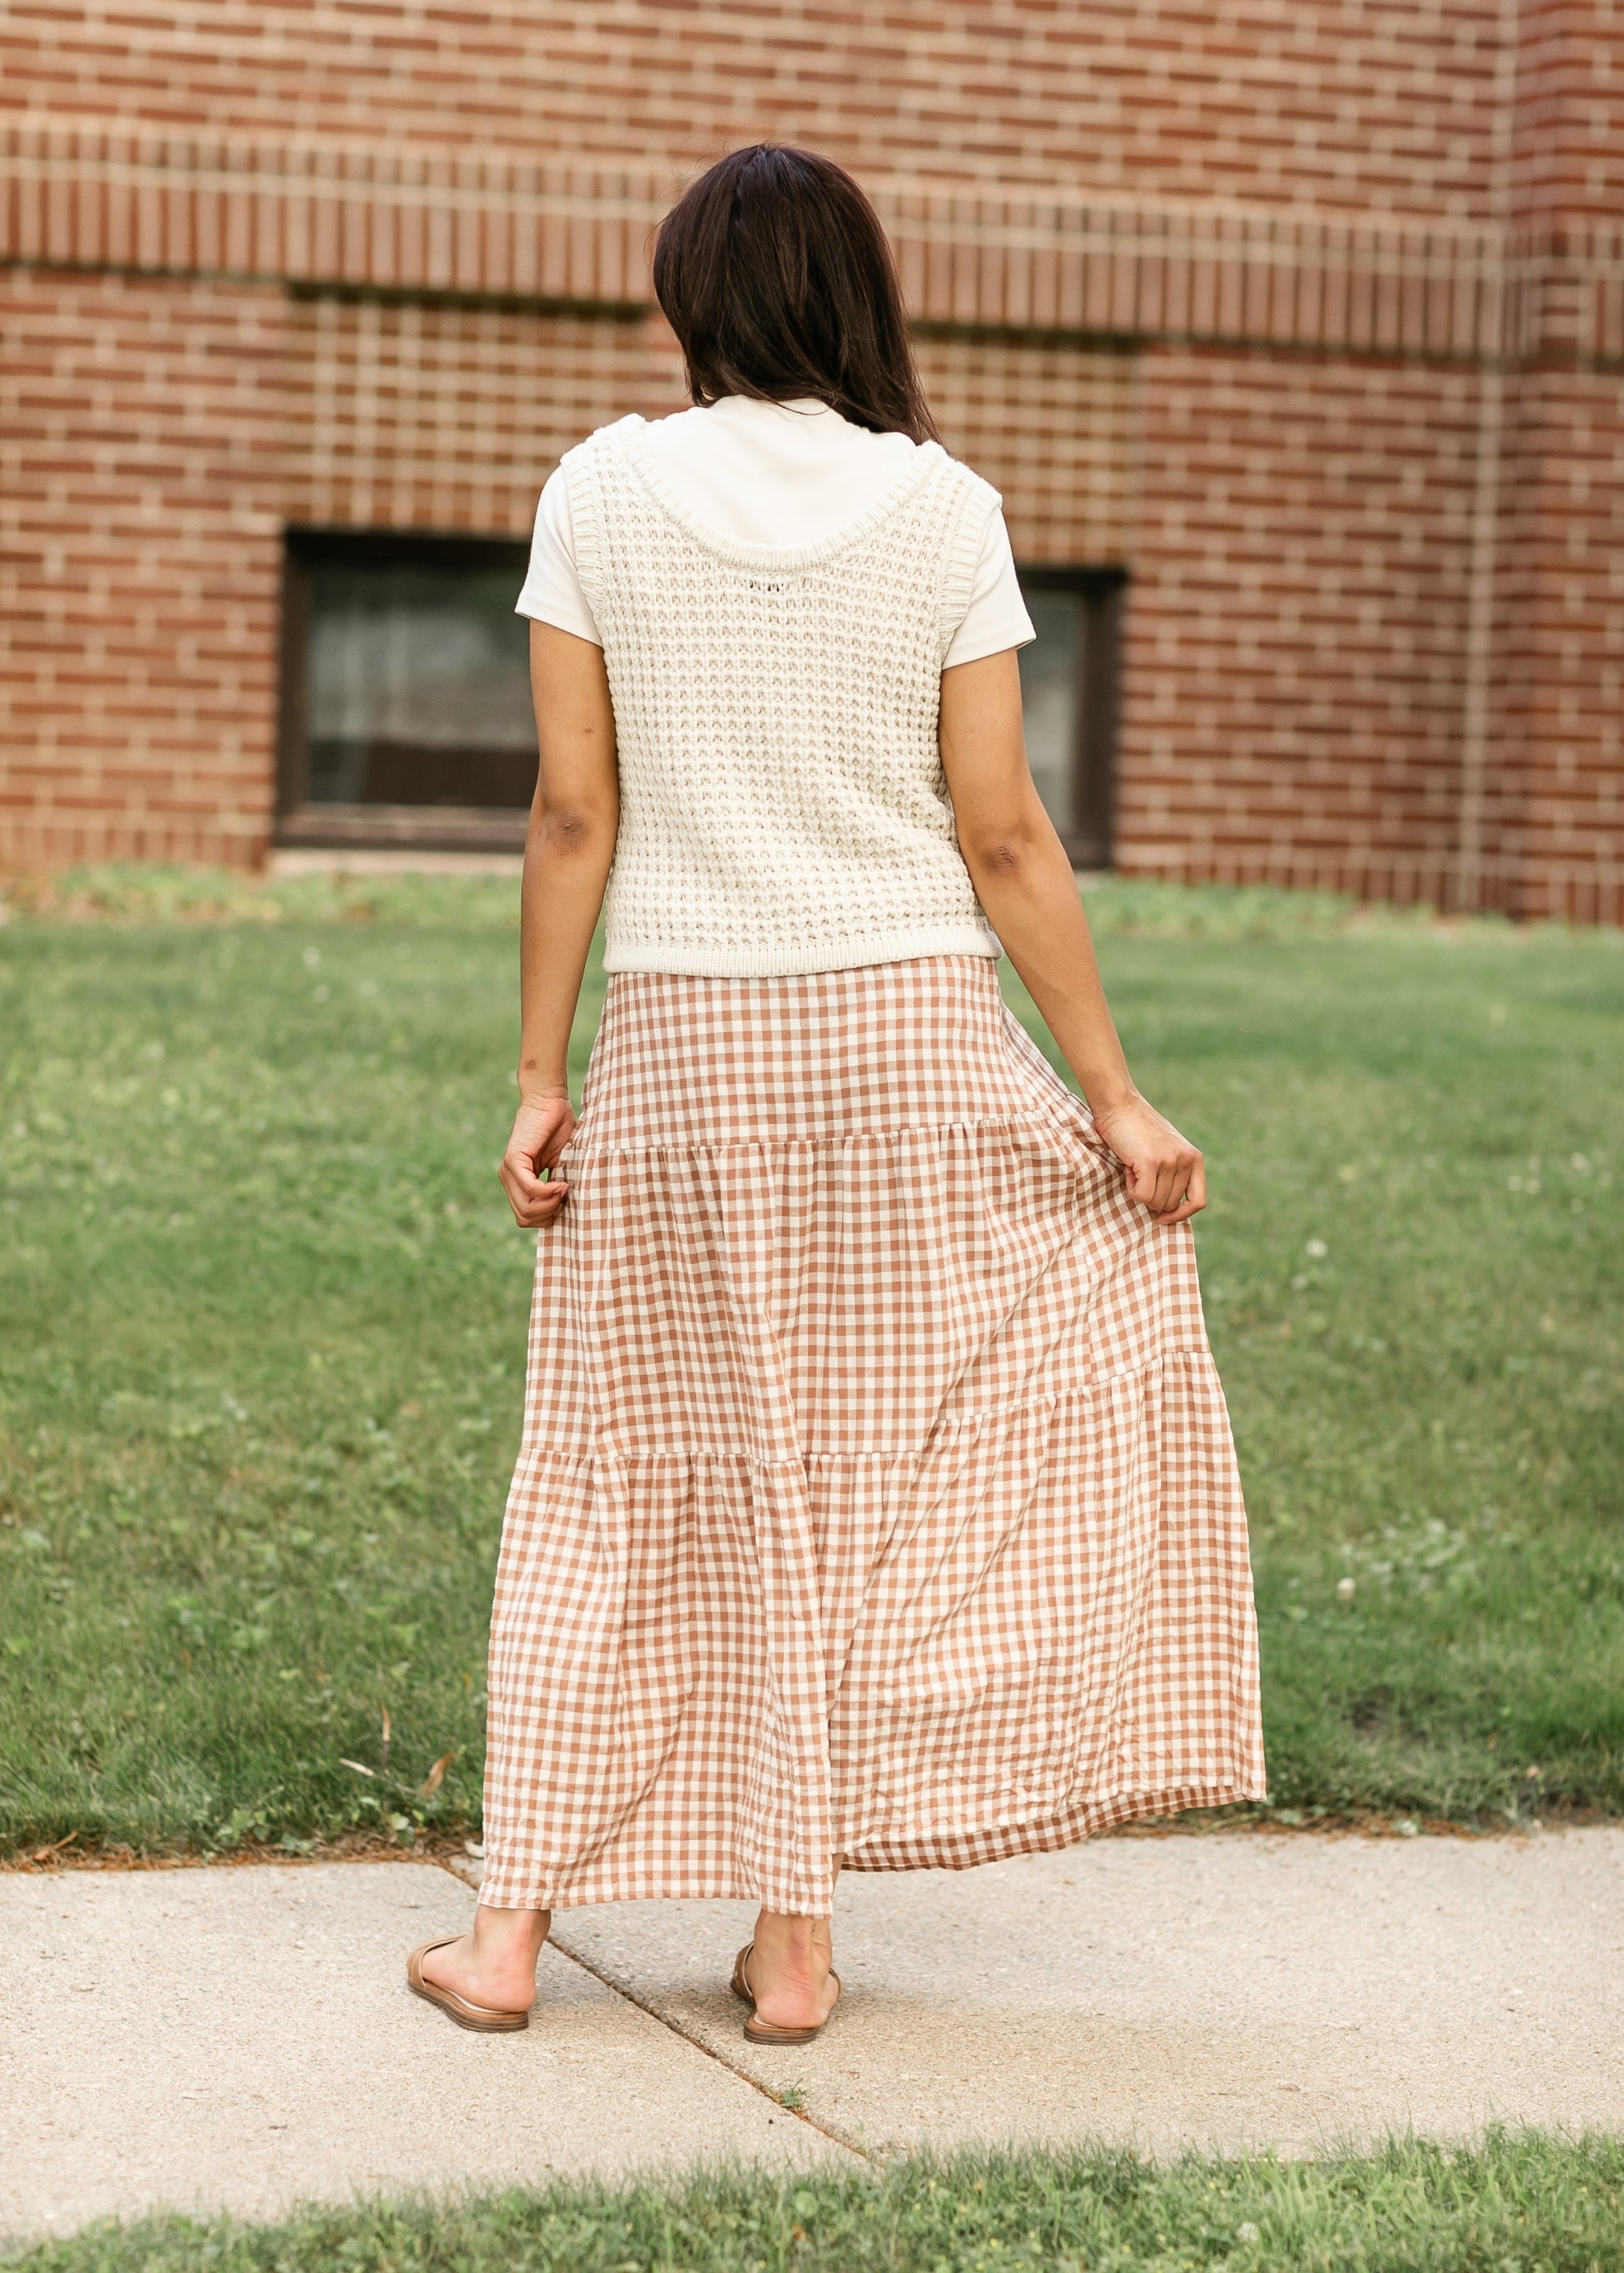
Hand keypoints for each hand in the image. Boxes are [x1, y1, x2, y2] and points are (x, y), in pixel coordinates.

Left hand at [499, 1089, 575, 1227]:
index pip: (525, 1217)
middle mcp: (509, 1179)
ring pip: (525, 1209)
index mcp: (519, 1182)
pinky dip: (548, 1191)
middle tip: (565, 1197)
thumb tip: (566, 1211)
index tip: (565, 1202)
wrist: (550, 1101)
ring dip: (550, 1204)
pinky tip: (561, 1183)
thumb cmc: (559, 1130)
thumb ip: (557, 1186)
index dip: (547, 1217)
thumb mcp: (561, 1166)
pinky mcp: (513, 1160)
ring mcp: (508, 1171)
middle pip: (524, 1218)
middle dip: (549, 1215)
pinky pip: (529, 1189)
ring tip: (564, 1188)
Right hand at [1090, 1093, 1205, 1223]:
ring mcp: (1170, 1161)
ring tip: (1134, 1167)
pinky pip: (1141, 1195)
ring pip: (1155, 1202)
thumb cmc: (1137, 1130)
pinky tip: (1129, 1168)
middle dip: (1151, 1197)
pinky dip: (1131, 1188)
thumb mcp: (1167, 1149)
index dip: (1181, 1214)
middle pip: (1170, 1204)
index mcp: (1195, 1158)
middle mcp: (1187, 1160)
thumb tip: (1167, 1209)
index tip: (1164, 1217)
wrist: (1119, 1105)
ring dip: (1139, 1190)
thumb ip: (1174, 1172)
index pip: (1199, 1201)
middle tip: (1140, 1174)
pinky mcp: (1151, 1162)